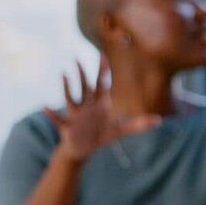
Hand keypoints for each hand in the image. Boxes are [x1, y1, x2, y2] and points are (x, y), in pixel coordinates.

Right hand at [44, 59, 159, 164]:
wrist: (83, 149)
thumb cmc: (100, 136)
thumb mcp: (121, 130)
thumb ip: (139, 124)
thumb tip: (159, 120)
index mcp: (99, 104)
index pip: (102, 83)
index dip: (103, 70)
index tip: (103, 55)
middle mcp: (87, 106)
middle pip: (85, 87)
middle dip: (82, 74)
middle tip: (76, 58)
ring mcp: (76, 115)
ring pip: (70, 98)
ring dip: (67, 87)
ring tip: (63, 74)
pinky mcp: (67, 127)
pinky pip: (58, 119)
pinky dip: (52, 114)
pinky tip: (46, 107)